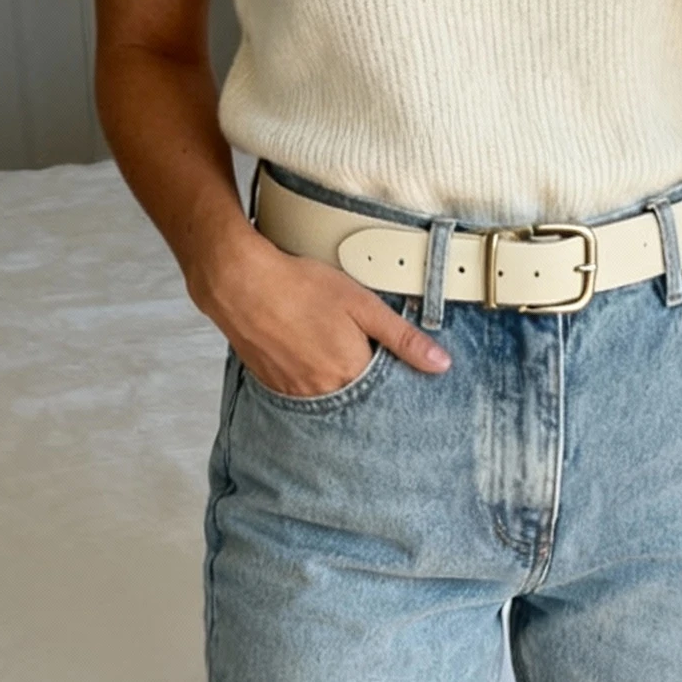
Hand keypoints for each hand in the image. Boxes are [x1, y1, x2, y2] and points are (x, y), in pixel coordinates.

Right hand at [194, 228, 450, 398]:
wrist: (240, 283)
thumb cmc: (301, 287)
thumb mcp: (363, 305)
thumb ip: (403, 338)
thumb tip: (440, 365)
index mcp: (351, 374)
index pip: (385, 392)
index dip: (391, 377)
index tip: (391, 364)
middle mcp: (323, 392)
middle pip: (356, 398)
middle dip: (363, 381)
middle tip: (353, 350)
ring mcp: (295, 392)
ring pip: (328, 396)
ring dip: (335, 381)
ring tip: (328, 349)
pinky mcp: (273, 384)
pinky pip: (301, 391)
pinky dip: (310, 378)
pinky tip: (306, 354)